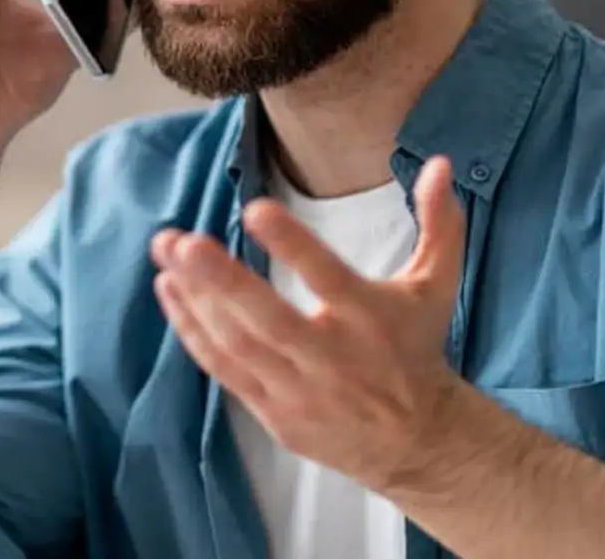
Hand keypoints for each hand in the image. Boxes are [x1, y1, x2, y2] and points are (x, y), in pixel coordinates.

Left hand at [150, 156, 468, 492]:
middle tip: (182, 241)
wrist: (418, 442)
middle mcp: (332, 357)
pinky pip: (224, 370)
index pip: (328, 278)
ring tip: (165, 252)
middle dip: (221, 281)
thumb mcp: (437, 285)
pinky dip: (192, 331)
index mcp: (370, 318)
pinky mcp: (273, 412)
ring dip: (195, 298)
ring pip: (237, 344)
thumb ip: (439, 223)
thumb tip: (439, 162)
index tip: (255, 208)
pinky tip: (169, 290)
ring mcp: (298, 389)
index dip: (293, 245)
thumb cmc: (416, 347)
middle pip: (268, 319)